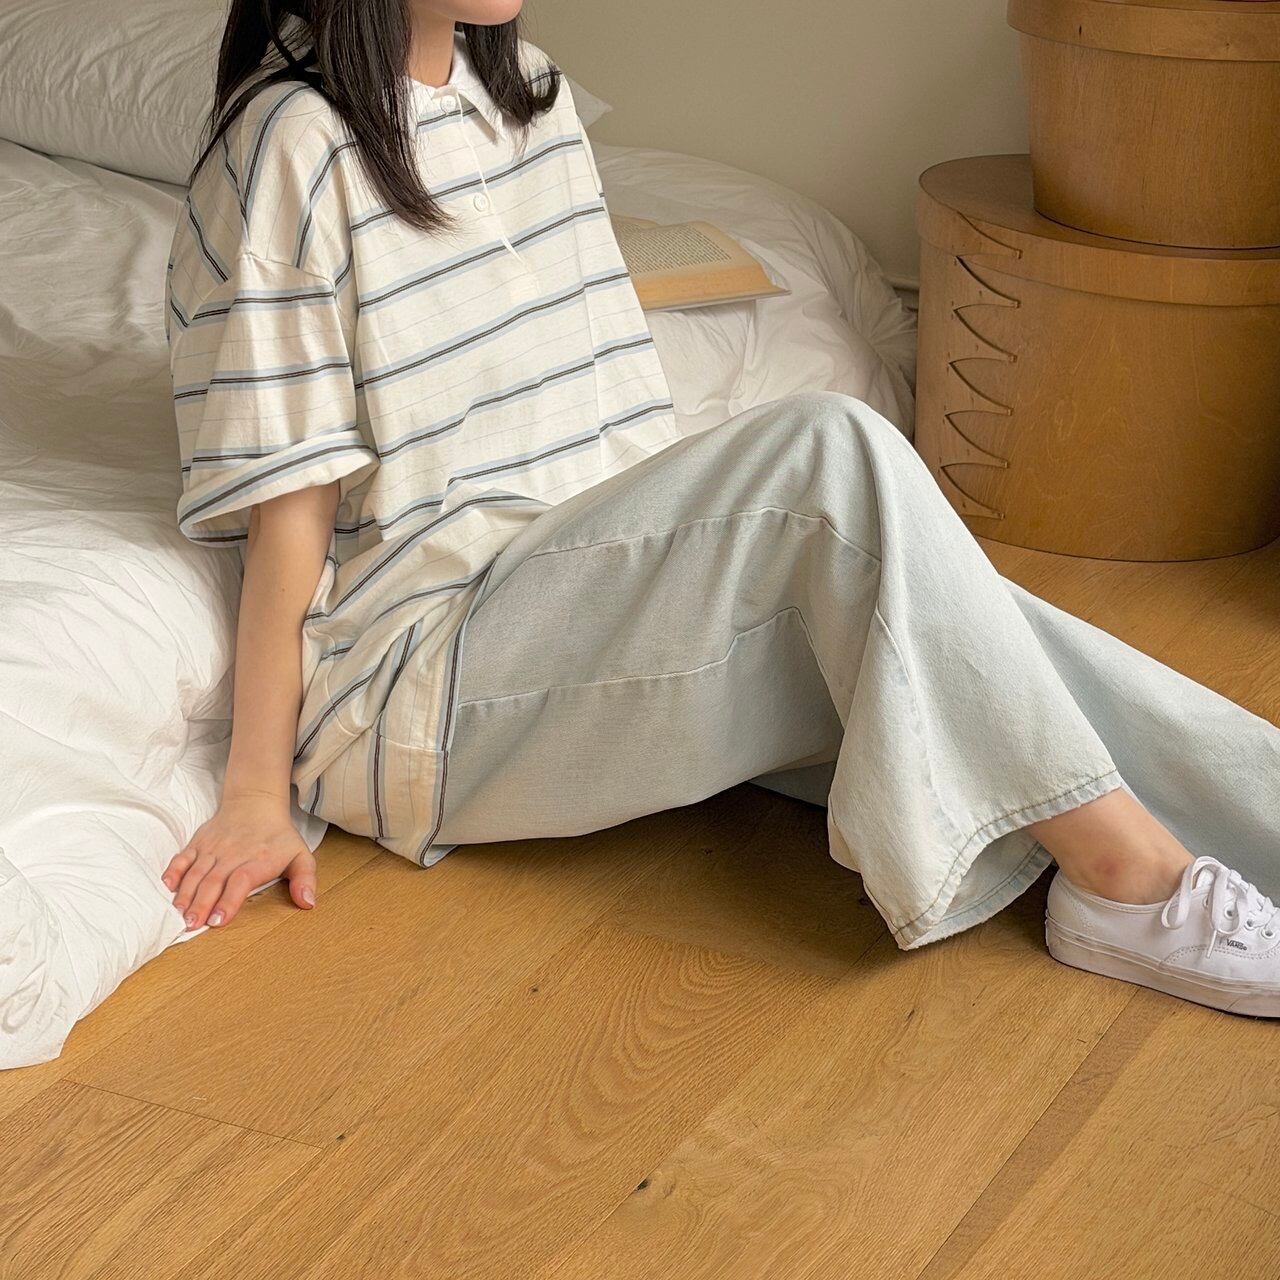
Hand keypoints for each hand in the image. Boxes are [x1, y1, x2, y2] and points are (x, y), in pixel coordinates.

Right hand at [164, 792, 316, 929]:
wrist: (256, 802)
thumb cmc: (279, 836)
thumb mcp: (301, 855)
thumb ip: (305, 879)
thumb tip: (308, 903)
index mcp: (257, 860)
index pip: (240, 881)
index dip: (228, 901)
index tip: (218, 921)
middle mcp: (232, 855)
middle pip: (213, 881)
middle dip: (201, 904)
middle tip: (191, 925)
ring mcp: (213, 848)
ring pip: (195, 872)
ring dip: (186, 894)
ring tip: (178, 914)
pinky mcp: (199, 843)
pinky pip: (182, 857)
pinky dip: (173, 870)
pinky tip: (167, 885)